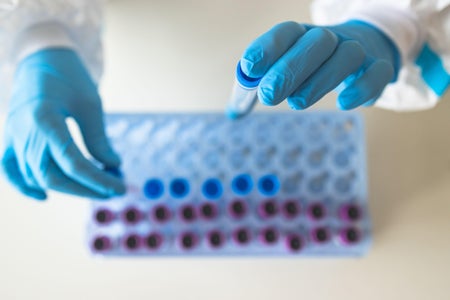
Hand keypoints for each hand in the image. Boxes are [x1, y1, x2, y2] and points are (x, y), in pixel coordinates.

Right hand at [1, 48, 124, 199]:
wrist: (41, 57)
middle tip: (110, 191)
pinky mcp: (11, 137)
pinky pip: (10, 168)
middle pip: (51, 176)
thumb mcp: (90, 104)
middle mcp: (23, 131)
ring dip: (65, 187)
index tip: (119, 187)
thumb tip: (113, 165)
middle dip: (84, 189)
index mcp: (44, 119)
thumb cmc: (69, 76)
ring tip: (93, 187)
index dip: (97, 180)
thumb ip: (98, 138)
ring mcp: (13, 136)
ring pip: (35, 176)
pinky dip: (24, 185)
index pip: (72, 162)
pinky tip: (43, 196)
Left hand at [240, 20, 399, 109]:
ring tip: (296, 103)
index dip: (267, 48)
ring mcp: (357, 50)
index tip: (248, 69)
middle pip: (316, 42)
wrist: (367, 47)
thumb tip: (233, 113)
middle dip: (290, 69)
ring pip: (346, 56)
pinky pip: (377, 73)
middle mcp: (331, 37)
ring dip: (320, 80)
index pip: (286, 32)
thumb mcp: (285, 68)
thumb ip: (260, 88)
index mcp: (303, 35)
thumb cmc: (315, 63)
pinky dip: (361, 88)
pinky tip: (342, 104)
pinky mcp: (378, 68)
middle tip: (268, 96)